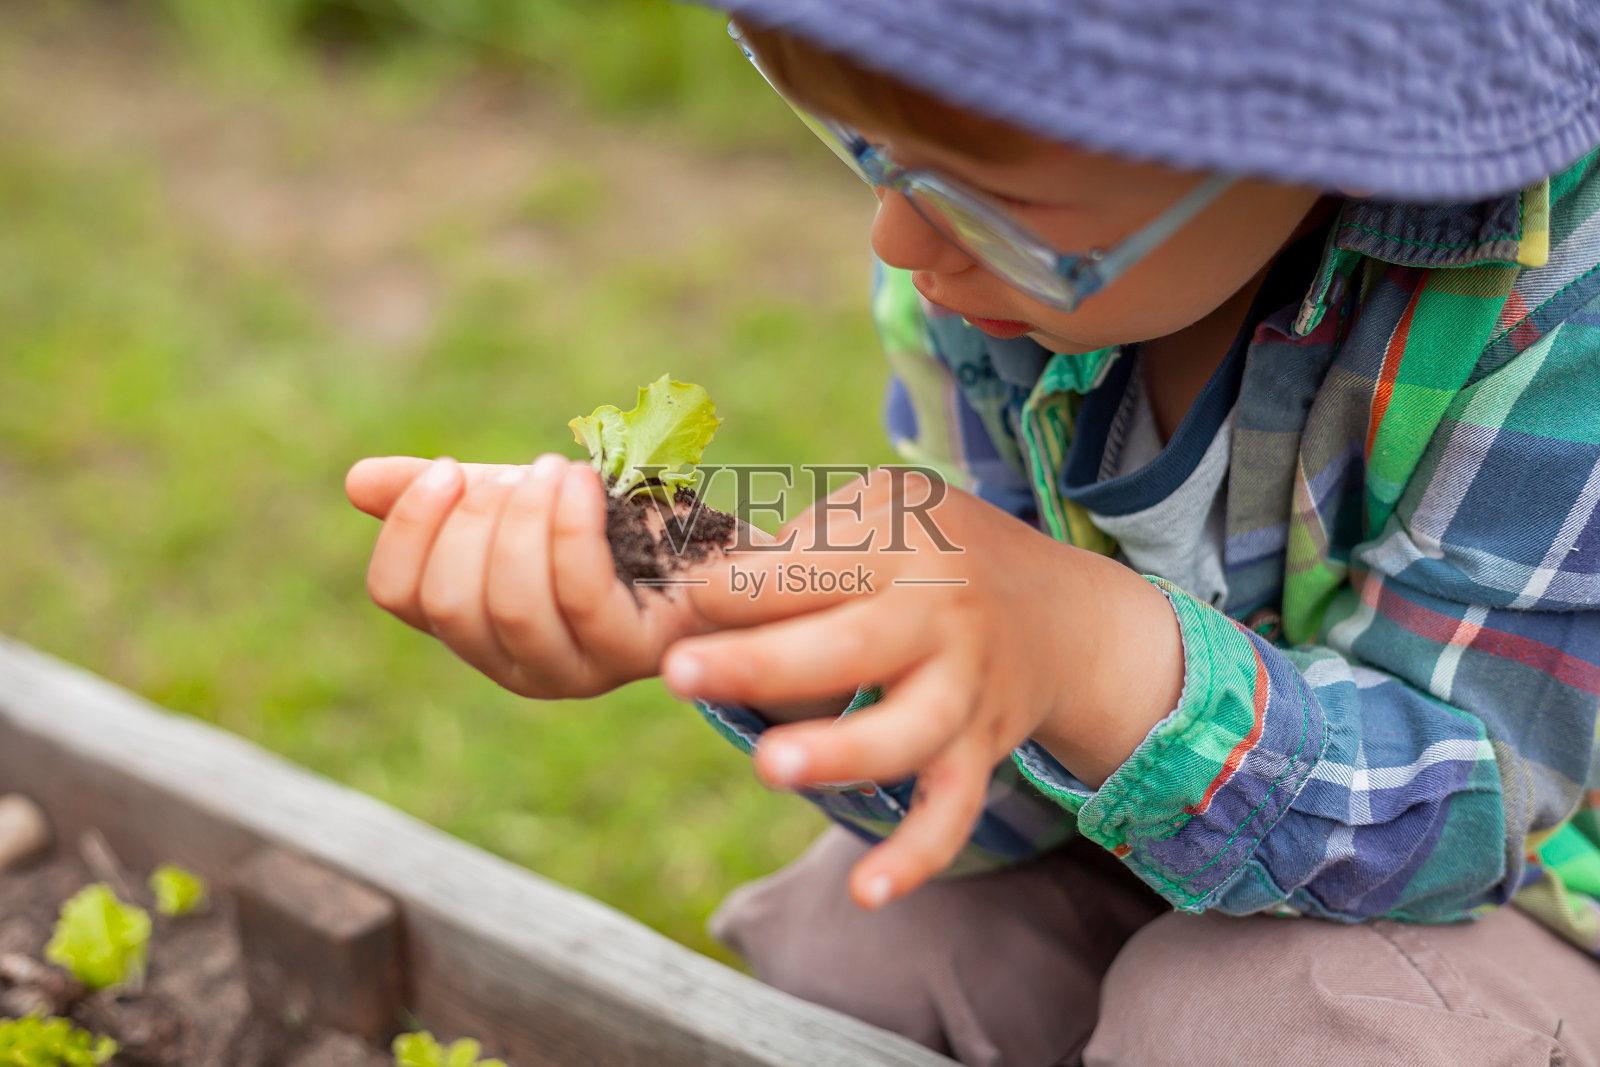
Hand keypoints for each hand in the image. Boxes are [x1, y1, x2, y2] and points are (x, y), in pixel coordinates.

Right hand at [347, 454, 717, 698]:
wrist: (718, 544)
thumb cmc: (614, 524)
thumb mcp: (522, 502)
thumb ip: (447, 497)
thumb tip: (357, 482)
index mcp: (474, 628)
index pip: (397, 595)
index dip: (410, 528)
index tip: (449, 470)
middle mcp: (515, 664)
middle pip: (451, 601)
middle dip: (476, 520)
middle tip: (521, 473)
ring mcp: (575, 670)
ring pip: (511, 603)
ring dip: (527, 520)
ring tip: (558, 470)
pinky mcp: (632, 654)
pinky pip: (580, 594)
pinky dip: (571, 528)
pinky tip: (583, 482)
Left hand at [658, 468, 1182, 908]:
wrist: (1061, 613)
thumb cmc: (936, 552)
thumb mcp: (884, 508)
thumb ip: (803, 545)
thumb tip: (694, 593)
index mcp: (898, 546)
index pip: (808, 567)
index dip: (733, 588)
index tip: (677, 604)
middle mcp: (937, 616)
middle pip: (849, 645)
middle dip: (761, 662)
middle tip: (677, 673)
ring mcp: (962, 688)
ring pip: (906, 732)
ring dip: (841, 752)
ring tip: (772, 765)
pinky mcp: (980, 749)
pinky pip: (952, 809)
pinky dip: (917, 854)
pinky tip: (867, 892)